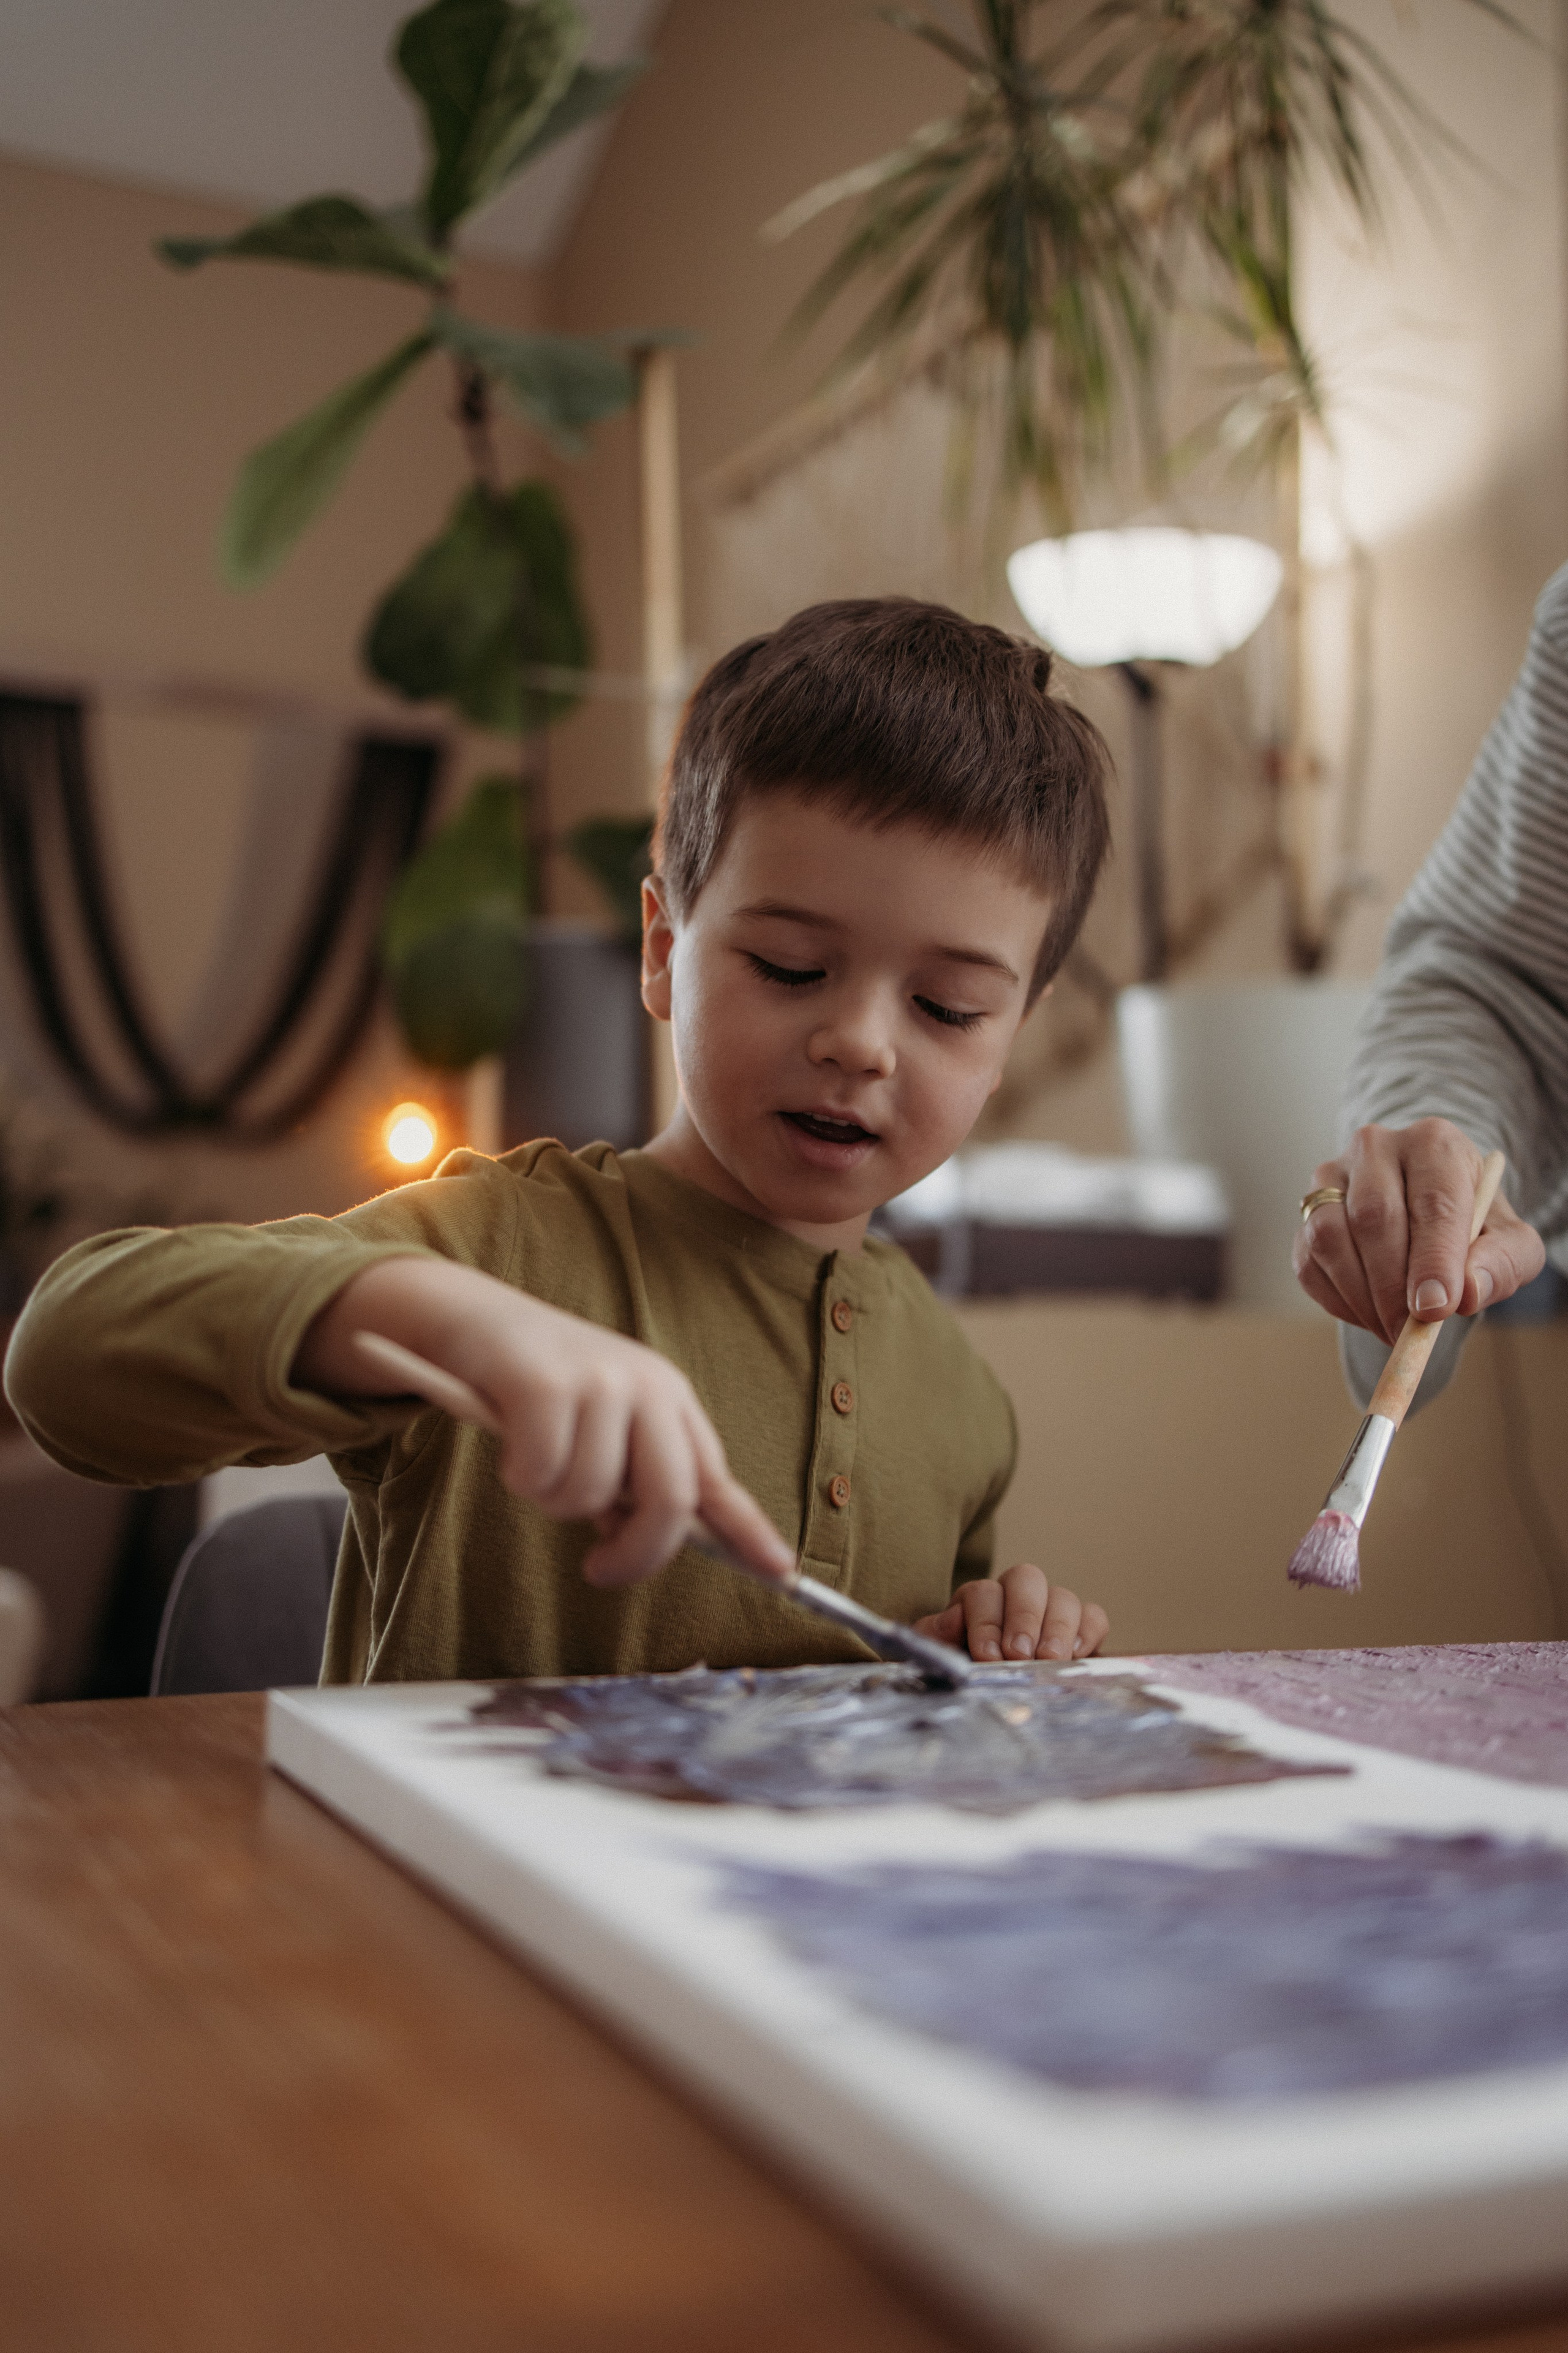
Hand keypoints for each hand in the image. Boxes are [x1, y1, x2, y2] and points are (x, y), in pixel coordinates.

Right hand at [294, 1257, 796, 1590]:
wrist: (474, 1318)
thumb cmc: (539, 1386)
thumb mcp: (603, 1427)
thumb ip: (632, 1481)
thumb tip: (646, 1546)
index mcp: (669, 1400)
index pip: (717, 1478)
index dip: (749, 1531)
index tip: (780, 1571)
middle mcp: (647, 1386)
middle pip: (671, 1499)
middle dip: (636, 1552)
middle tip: (599, 1570)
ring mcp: (600, 1379)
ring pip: (591, 1496)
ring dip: (555, 1502)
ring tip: (537, 1465)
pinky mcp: (545, 1382)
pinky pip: (542, 1473)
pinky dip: (521, 1477)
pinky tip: (511, 1447)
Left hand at [913, 1563, 1108, 1663]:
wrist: (993, 1697)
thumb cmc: (965, 1673)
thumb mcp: (942, 1657)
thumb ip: (939, 1637)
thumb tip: (953, 1619)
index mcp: (979, 1599)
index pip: (984, 1591)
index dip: (986, 1621)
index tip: (988, 1656)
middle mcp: (1017, 1597)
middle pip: (1027, 1579)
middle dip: (1023, 1617)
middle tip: (1020, 1655)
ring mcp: (1052, 1611)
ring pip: (1062, 1596)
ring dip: (1057, 1627)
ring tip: (1051, 1661)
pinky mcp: (1082, 1632)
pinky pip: (1093, 1616)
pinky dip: (1088, 1632)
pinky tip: (1077, 1656)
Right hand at [1293, 1118, 1544, 1343]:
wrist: (1432, 1211)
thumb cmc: (1474, 1226)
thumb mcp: (1511, 1242)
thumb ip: (1502, 1263)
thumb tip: (1466, 1293)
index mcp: (1434, 1144)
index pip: (1432, 1202)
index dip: (1432, 1259)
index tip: (1435, 1309)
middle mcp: (1376, 1148)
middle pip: (1373, 1216)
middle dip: (1391, 1286)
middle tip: (1409, 1331)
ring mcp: (1332, 1177)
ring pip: (1330, 1237)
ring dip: (1360, 1296)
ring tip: (1391, 1327)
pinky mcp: (1307, 1212)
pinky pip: (1308, 1262)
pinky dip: (1337, 1299)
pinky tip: (1369, 1312)